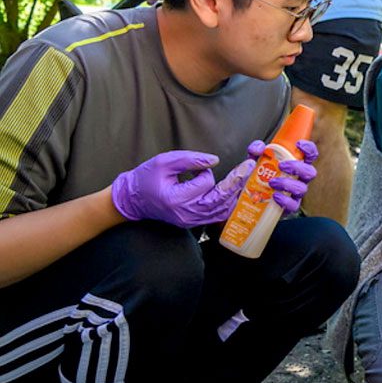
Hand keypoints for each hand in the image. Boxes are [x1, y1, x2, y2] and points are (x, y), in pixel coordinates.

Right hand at [111, 150, 254, 227]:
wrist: (132, 199)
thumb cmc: (145, 179)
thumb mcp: (164, 162)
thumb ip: (190, 159)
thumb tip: (215, 160)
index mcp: (176, 199)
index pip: (205, 183)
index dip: (204, 172)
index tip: (201, 166)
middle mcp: (186, 213)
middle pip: (220, 199)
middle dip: (236, 181)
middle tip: (250, 165)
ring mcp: (191, 221)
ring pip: (222, 209)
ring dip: (235, 193)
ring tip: (245, 178)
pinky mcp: (194, 223)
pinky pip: (217, 215)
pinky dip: (228, 203)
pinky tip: (234, 191)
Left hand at [247, 139, 318, 213]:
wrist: (241, 200)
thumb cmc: (252, 179)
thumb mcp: (251, 161)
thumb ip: (255, 151)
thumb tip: (259, 148)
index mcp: (293, 165)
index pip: (309, 155)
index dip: (309, 149)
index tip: (299, 144)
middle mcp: (297, 179)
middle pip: (310, 172)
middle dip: (298, 167)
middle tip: (282, 165)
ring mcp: (293, 194)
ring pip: (302, 188)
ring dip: (288, 183)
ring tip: (272, 182)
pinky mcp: (287, 208)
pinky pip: (292, 205)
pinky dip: (285, 200)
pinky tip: (274, 196)